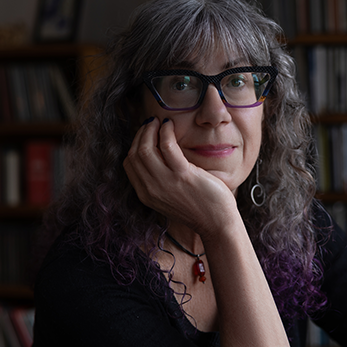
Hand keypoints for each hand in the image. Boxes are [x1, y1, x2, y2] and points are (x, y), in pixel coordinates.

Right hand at [123, 117, 237, 235]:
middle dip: (141, 134)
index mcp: (146, 195)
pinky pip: (167, 146)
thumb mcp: (171, 197)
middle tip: (151, 123)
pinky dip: (166, 132)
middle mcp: (151, 189)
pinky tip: (170, 126)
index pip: (130, 164)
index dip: (135, 144)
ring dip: (150, 130)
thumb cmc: (199, 208)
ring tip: (159, 122)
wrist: (217, 224)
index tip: (145, 134)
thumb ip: (160, 181)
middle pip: (134, 154)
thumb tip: (158, 155)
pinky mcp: (182, 175)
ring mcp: (165, 183)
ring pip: (145, 149)